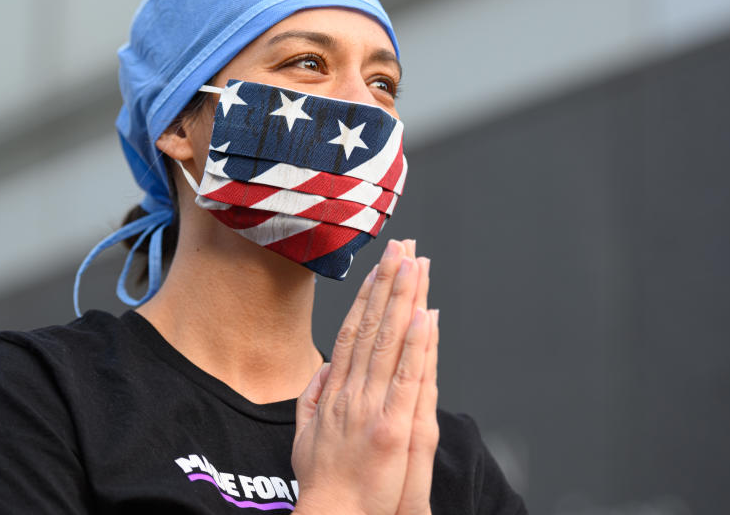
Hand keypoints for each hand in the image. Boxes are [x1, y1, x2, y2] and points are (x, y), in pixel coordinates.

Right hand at [292, 239, 436, 514]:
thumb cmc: (322, 483)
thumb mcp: (304, 434)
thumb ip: (313, 395)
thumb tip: (324, 365)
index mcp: (335, 391)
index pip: (353, 332)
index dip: (368, 297)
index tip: (379, 267)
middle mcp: (352, 391)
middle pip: (373, 327)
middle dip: (388, 283)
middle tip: (402, 247)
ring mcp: (373, 407)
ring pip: (390, 342)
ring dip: (404, 299)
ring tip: (416, 264)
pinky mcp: (394, 427)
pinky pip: (408, 378)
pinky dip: (417, 345)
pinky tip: (425, 315)